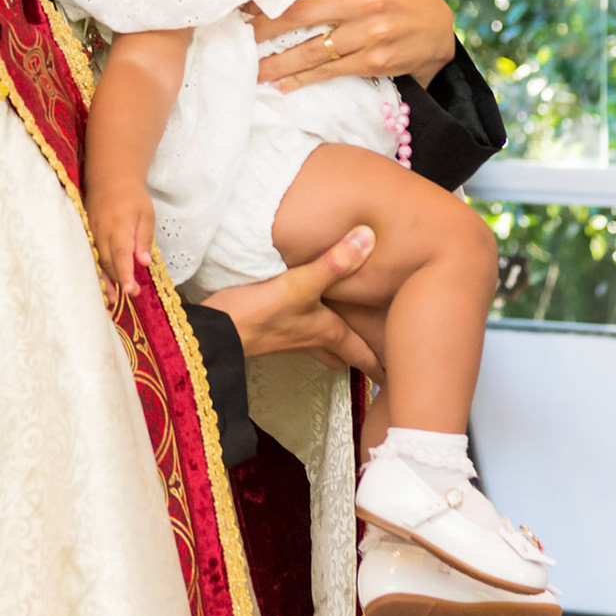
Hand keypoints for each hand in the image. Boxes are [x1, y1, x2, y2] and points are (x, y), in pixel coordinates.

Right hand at [88, 185, 153, 304]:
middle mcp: (102, 231)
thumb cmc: (133, 199)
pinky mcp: (86, 235)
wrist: (110, 181)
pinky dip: (97, 271)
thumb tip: (144, 263)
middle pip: (108, 261)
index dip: (125, 273)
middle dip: (118, 280)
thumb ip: (144, 239)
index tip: (130, 289)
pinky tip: (101, 284)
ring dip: (105, 281)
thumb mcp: (146, 215)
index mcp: (119, 225)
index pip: (121, 253)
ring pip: (98, 261)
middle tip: (130, 295)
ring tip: (113, 299)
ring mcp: (91, 234)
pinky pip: (91, 256)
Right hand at [199, 226, 383, 379]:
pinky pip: (303, 333)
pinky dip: (315, 329)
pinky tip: (310, 316)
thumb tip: (369, 237)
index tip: (403, 378)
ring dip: (340, 344)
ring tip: (356, 339)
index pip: (364, 353)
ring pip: (325, 345)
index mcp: (327, 332)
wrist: (212, 332)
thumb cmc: (257, 314)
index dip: (384, 364)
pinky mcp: (270, 329)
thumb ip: (334, 263)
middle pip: (346, 352)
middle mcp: (312, 338)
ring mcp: (290, 337)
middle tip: (385, 359)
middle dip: (365, 356)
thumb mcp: (299, 284)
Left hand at [251, 0, 455, 91]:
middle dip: (263, 28)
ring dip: (277, 61)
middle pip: (299, 14)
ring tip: (254, 68)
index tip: (245, 5)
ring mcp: (369, 31)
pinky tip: (283, 84)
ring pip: (311, 48)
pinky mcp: (374, 59)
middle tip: (239, 36)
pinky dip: (302, 79)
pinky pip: (329, 71)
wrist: (438, 27)